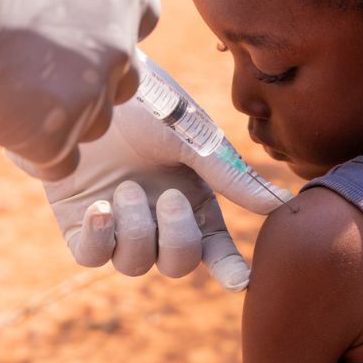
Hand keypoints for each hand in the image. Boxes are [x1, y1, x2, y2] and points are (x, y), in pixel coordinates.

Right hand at [0, 0, 159, 176]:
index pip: (141, 22)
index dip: (104, 33)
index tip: (68, 35)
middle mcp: (117, 44)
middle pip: (120, 81)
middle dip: (84, 80)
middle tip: (30, 73)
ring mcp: (89, 94)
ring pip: (92, 126)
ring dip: (58, 119)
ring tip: (5, 97)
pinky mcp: (53, 137)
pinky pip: (61, 163)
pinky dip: (37, 154)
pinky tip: (4, 134)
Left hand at [29, 57, 292, 291]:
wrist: (89, 82)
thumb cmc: (147, 101)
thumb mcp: (191, 136)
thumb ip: (229, 175)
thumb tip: (282, 204)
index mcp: (193, 199)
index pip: (215, 247)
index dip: (228, 268)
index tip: (239, 280)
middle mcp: (157, 218)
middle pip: (177, 264)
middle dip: (177, 239)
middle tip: (169, 196)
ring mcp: (119, 222)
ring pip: (133, 265)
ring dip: (136, 232)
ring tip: (125, 187)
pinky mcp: (80, 220)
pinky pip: (90, 256)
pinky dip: (99, 241)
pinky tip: (101, 209)